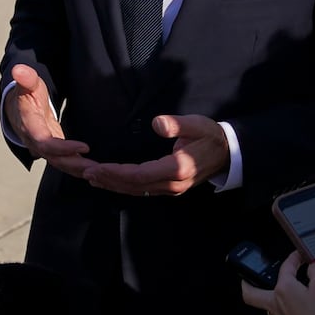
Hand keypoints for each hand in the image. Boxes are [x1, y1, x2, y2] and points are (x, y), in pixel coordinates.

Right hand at [5, 63, 97, 177]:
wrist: (19, 110)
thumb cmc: (27, 96)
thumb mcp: (28, 85)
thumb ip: (26, 78)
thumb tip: (19, 69)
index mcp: (31, 128)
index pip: (46, 143)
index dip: (63, 148)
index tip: (84, 147)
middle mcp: (37, 143)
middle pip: (56, 159)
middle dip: (76, 165)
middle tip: (98, 169)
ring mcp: (46, 150)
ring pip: (63, 164)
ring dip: (81, 170)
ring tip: (102, 173)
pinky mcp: (55, 152)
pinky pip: (67, 163)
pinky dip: (81, 169)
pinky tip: (98, 171)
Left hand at [80, 114, 226, 196]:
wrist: (228, 153)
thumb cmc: (210, 136)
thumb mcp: (196, 125)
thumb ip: (176, 124)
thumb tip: (156, 123)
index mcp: (177, 168)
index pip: (140, 174)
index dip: (116, 172)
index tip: (97, 166)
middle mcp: (173, 183)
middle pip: (134, 185)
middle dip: (109, 180)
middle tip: (86, 173)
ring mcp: (172, 189)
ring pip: (137, 191)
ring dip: (114, 185)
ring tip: (93, 178)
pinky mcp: (170, 188)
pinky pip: (143, 190)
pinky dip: (124, 187)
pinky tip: (111, 183)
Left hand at [240, 250, 314, 314]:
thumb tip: (314, 265)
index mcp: (283, 290)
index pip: (285, 268)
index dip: (293, 258)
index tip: (299, 256)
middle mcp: (276, 305)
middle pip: (251, 294)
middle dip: (247, 284)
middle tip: (247, 278)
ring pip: (268, 307)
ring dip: (271, 298)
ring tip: (280, 293)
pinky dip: (286, 313)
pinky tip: (298, 312)